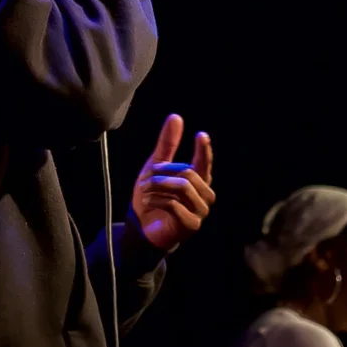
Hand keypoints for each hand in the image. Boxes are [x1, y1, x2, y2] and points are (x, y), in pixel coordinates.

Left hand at [131, 114, 214, 249]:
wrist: (140, 228)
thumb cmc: (152, 197)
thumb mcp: (155, 167)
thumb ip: (167, 144)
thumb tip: (176, 117)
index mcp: (198, 181)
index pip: (205, 163)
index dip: (205, 149)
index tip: (201, 135)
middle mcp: (204, 196)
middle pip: (189, 174)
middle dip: (163, 173)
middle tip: (146, 177)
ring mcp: (200, 212)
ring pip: (183, 188)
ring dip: (158, 185)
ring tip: (144, 189)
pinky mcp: (191, 225)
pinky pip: (175, 204)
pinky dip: (157, 199)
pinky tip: (147, 201)